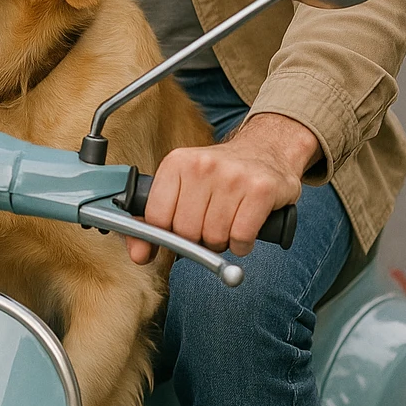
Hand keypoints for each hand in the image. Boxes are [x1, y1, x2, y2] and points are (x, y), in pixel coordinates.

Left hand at [126, 114, 319, 263]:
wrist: (267, 150)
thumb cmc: (220, 177)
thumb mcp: (181, 188)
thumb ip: (153, 222)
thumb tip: (139, 255)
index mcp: (176, 163)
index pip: (156, 218)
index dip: (166, 234)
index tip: (177, 232)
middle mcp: (203, 165)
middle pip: (186, 232)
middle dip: (198, 239)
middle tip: (209, 223)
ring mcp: (233, 176)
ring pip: (214, 238)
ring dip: (222, 241)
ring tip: (228, 221)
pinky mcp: (261, 189)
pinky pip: (241, 239)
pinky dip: (243, 244)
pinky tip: (245, 227)